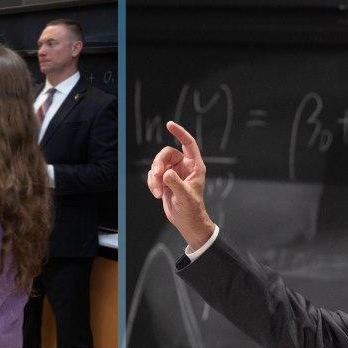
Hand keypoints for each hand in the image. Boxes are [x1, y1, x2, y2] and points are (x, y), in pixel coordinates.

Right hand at [147, 121, 216, 251]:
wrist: (186, 222)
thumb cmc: (192, 210)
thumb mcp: (185, 196)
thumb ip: (176, 183)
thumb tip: (166, 173)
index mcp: (194, 166)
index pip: (188, 143)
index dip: (180, 133)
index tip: (170, 125)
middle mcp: (184, 167)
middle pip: (166, 154)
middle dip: (158, 164)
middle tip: (157, 175)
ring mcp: (173, 173)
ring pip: (158, 165)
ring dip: (155, 178)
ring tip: (159, 192)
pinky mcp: (165, 180)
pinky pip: (153, 175)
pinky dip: (153, 184)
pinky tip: (158, 194)